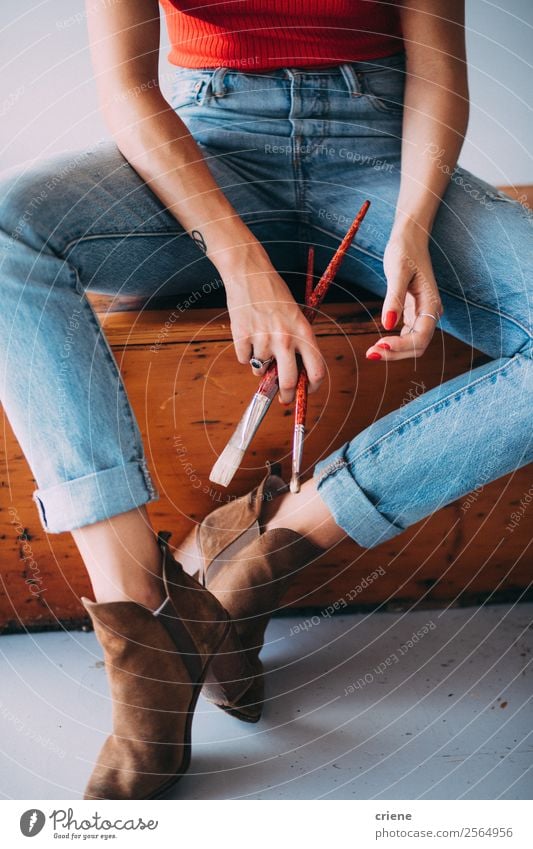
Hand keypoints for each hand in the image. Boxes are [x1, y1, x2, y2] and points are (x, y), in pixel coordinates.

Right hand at [221, 247, 324, 402]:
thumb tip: (291, 374)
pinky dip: (245, 353)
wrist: (250, 272)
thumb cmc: (274, 293)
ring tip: (259, 342)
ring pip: (260, 369)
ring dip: (260, 364)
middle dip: (285, 394)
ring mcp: (262, 337)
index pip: (316, 370)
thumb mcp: (295, 316)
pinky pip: (244, 359)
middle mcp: (285, 338)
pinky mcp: (242, 336)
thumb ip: (296, 343)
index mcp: (303, 332)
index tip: (306, 390)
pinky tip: (248, 334)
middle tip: (283, 398)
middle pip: (288, 381)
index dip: (312, 386)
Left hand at [366, 228, 443, 360]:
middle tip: (370, 353)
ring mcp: (422, 314)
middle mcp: (430, 312)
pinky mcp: (413, 313)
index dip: (402, 346)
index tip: (379, 345)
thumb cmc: (405, 250)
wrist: (410, 239)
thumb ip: (394, 298)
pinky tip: (378, 343)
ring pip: (412, 343)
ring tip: (371, 352)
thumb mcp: (397, 271)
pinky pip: (406, 336)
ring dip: (394, 352)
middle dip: (396, 353)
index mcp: (431, 304)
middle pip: (418, 346)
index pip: (421, 336)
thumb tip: (387, 325)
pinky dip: (394, 343)